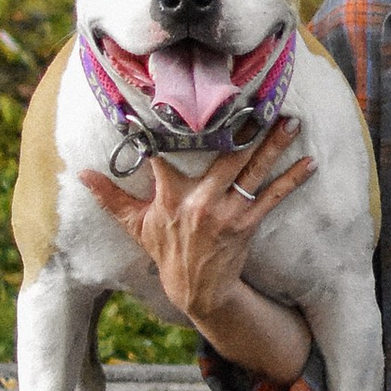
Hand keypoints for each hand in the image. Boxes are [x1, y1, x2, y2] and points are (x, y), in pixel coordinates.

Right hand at [80, 119, 315, 365]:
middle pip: (224, 155)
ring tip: (291, 122)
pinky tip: (309, 164)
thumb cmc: (167, 252)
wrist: (197, 291)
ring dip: (274, 146)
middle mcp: (198, 202)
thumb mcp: (135, 225)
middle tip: (261, 100)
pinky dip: (292, 181)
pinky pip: (272, 198)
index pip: (166, 155)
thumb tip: (80, 174)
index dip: (168, 129)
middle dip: (244, 127)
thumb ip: (110, 197)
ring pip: (252, 172)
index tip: (174, 101)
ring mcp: (225, 213)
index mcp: (170, 197)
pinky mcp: (246, 225)